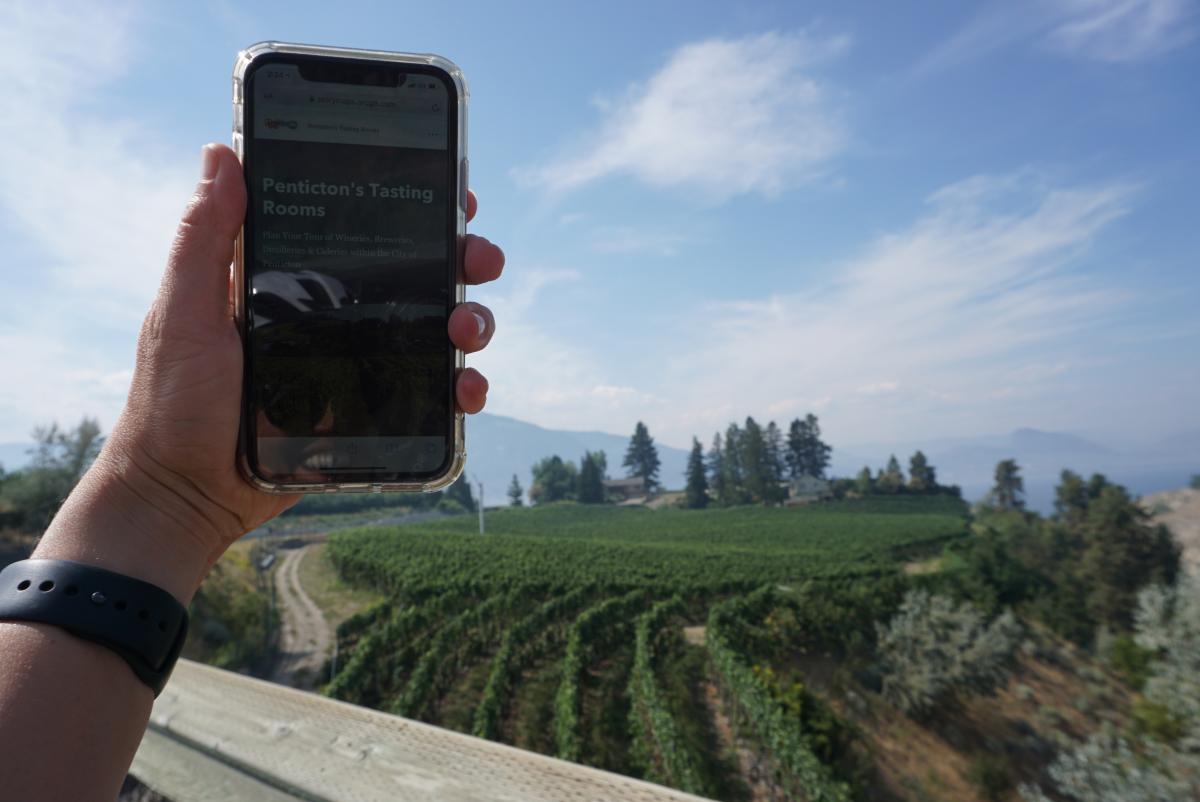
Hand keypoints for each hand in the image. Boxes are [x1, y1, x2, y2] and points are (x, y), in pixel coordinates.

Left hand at [33, 144, 503, 601]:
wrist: (186, 494)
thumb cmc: (173, 402)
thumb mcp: (183, 313)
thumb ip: (203, 238)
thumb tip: (221, 152)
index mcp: (296, 277)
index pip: (364, 227)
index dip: (413, 204)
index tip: (449, 190)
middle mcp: (337, 314)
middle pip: (419, 274)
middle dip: (463, 259)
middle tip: (478, 259)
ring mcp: (360, 363)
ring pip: (438, 329)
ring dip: (472, 321)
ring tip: (466, 332)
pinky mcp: (374, 412)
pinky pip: (432, 393)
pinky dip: (463, 387)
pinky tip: (466, 390)